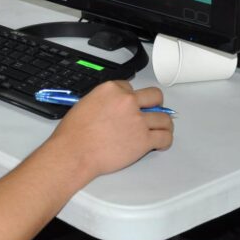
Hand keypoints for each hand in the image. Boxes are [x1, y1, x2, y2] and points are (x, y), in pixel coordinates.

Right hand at [51, 82, 173, 178]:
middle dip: (154, 104)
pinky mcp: (144, 140)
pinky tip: (161, 143)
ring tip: (160, 129)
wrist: (75, 152)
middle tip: (152, 111)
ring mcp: (138, 120)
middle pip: (154, 96)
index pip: (130, 87)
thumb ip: (104, 102)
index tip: (132, 105)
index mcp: (111, 90)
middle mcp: (127, 101)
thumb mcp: (85, 104)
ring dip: (163, 123)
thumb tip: (113, 108)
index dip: (131, 97)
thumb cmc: (74, 134)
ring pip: (164, 118)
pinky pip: (165, 137)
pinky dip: (165, 141)